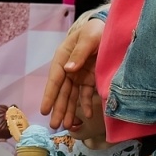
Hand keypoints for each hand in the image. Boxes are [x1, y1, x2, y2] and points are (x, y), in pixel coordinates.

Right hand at [41, 17, 104, 132]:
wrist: (111, 29)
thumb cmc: (95, 30)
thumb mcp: (88, 37)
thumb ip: (80, 52)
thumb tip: (68, 69)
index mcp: (62, 57)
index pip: (54, 79)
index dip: (49, 95)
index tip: (44, 110)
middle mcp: (68, 69)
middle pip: (61, 92)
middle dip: (58, 109)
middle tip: (54, 126)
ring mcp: (78, 76)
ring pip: (71, 96)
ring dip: (69, 111)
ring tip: (67, 126)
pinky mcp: (89, 80)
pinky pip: (86, 95)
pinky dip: (87, 105)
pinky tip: (88, 116)